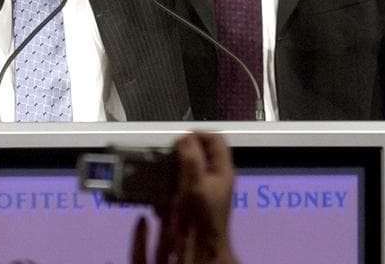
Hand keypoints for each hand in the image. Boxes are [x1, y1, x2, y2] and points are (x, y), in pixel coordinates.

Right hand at [132, 131, 238, 263]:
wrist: (200, 250)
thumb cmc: (202, 221)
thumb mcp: (196, 184)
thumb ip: (191, 158)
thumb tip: (184, 138)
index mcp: (223, 170)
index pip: (215, 138)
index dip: (196, 134)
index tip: (178, 139)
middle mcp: (215, 178)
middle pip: (199, 152)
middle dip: (180, 153)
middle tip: (167, 156)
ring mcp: (204, 190)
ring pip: (187, 168)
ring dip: (172, 170)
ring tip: (162, 175)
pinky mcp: (193, 201)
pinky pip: (178, 186)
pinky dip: (168, 187)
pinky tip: (162, 196)